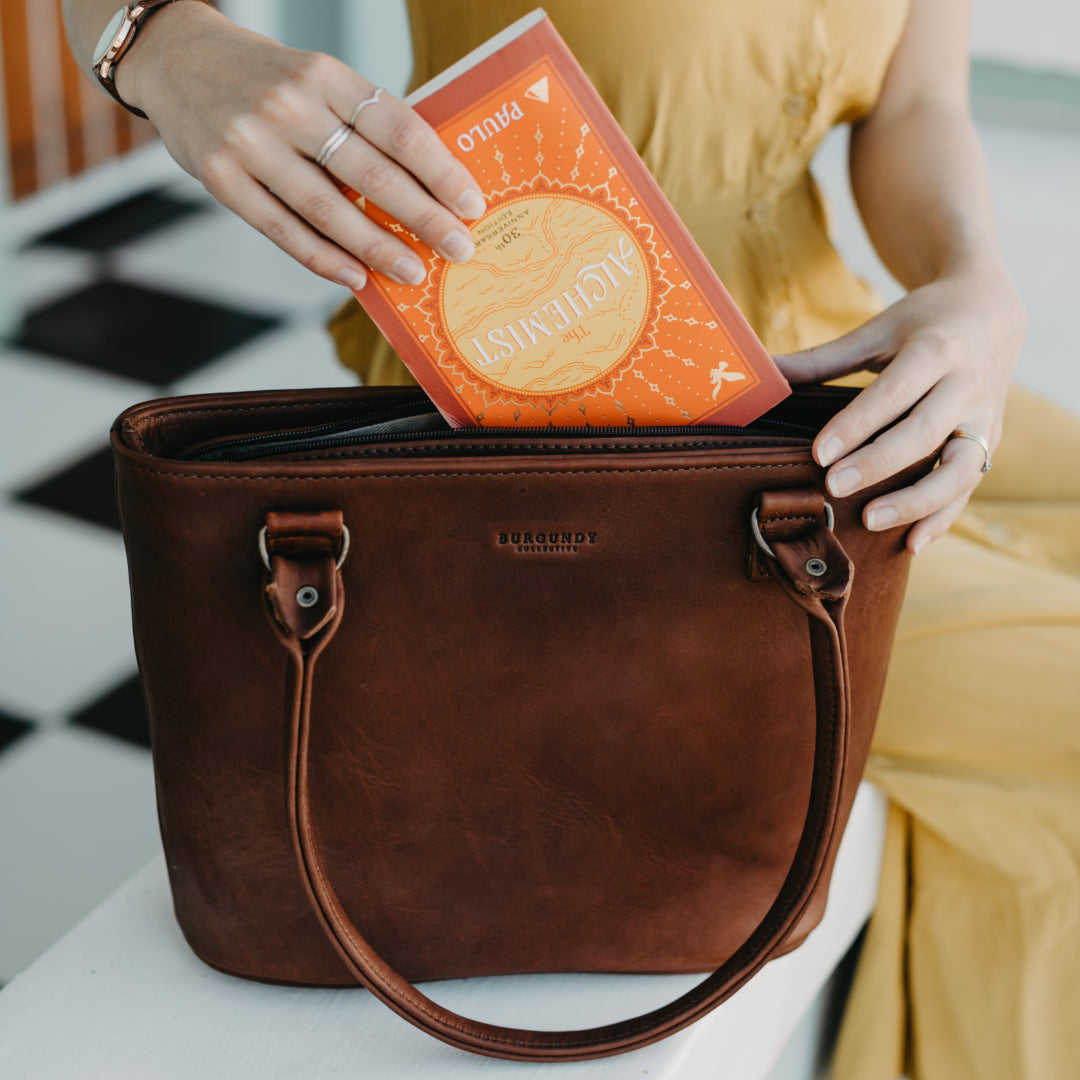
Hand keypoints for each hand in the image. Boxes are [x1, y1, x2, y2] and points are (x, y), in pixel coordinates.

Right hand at [117, 3, 484, 288]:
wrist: (174, 57)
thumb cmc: (264, 77)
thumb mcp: (317, 78)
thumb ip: (362, 123)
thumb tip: (424, 187)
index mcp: (325, 75)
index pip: (397, 128)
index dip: (440, 171)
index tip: (471, 204)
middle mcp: (289, 105)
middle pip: (371, 174)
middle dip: (423, 217)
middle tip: (458, 248)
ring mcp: (251, 143)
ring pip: (328, 209)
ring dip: (378, 248)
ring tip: (414, 272)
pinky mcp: (221, 178)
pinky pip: (283, 230)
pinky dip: (324, 259)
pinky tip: (357, 278)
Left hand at [773, 267, 1025, 553]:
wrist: (991, 314)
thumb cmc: (921, 324)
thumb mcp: (876, 331)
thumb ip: (823, 359)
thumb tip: (762, 373)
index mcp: (935, 350)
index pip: (893, 393)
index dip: (856, 425)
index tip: (819, 453)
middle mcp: (967, 384)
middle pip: (923, 432)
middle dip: (878, 464)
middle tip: (833, 486)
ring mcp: (985, 417)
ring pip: (959, 467)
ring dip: (916, 500)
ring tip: (871, 520)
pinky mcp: (991, 441)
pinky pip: (970, 485)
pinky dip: (944, 517)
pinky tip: (913, 543)